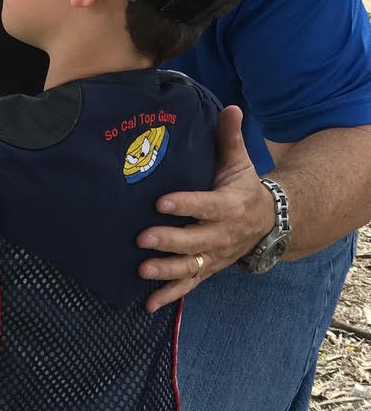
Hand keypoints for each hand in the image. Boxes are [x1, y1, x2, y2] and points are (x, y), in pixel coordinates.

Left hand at [135, 106, 273, 311]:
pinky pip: (189, 284)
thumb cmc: (244, 187)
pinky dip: (169, 295)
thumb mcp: (240, 162)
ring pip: (190, 266)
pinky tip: (147, 304)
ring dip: (165, 270)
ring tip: (141, 270)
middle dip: (168, 240)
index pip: (204, 205)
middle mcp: (222, 234)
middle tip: (141, 237)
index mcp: (228, 205)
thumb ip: (230, 137)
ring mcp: (214, 255)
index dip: (184, 204)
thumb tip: (230, 106)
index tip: (160, 202)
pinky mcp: (207, 268)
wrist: (270, 222)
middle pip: (194, 240)